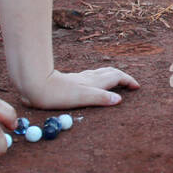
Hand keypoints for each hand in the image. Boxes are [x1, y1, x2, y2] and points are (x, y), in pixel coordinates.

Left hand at [19, 66, 139, 109]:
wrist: (36, 85)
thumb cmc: (58, 94)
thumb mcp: (82, 98)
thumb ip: (101, 98)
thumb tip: (119, 100)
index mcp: (94, 82)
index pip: (117, 77)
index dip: (128, 81)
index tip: (137, 87)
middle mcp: (89, 78)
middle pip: (110, 72)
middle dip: (122, 77)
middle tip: (130, 85)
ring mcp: (80, 78)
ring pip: (101, 73)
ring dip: (111, 76)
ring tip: (116, 82)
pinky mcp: (71, 81)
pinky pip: (92, 77)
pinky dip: (100, 78)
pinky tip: (92, 83)